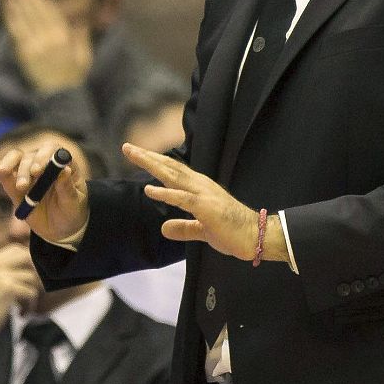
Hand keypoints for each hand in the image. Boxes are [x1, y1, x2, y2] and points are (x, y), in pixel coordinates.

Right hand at [0, 142, 89, 245]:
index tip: (38, 171)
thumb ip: (67, 188)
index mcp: (62, 164)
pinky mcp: (14, 184)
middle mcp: (43, 163)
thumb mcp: (74, 203)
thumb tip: (64, 170)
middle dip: (24, 168)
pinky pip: (3, 174)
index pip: (52, 150)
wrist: (61, 228)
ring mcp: (27, 172)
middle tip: (23, 185)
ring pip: (15, 160)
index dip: (43, 156)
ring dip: (8, 165)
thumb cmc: (72, 212)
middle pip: (30, 155)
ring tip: (2, 175)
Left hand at [1, 0, 91, 92]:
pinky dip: (12, 21)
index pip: (51, 14)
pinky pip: (17, 34)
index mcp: (64, 39)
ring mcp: (35, 48)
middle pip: (37, 15)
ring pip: (25, 22)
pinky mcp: (24, 56)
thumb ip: (82, 38)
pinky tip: (8, 12)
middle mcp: (49, 41)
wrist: (59, 96)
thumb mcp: (84, 57)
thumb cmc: (73, 76)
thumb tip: (81, 21)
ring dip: (18, 7)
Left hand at [125, 142, 279, 261]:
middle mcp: (200, 186)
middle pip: (170, 167)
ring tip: (134, 155)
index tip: (137, 154)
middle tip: (127, 147)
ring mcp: (203, 195)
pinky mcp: (206, 208)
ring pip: (173, 176)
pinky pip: (182, 199)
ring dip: (152, 165)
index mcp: (200, 189)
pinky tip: (149, 190)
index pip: (173, 171)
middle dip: (148, 157)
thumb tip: (164, 228)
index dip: (155, 162)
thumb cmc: (233, 232)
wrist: (256, 236)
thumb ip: (184, 227)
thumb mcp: (202, 231)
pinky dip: (165, 194)